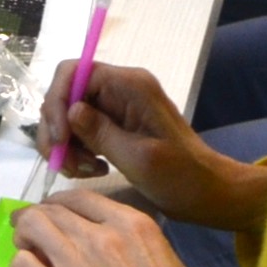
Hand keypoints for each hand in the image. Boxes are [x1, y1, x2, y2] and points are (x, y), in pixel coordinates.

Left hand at [9, 193, 229, 266]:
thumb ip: (130, 240)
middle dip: (38, 217)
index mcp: (131, 224)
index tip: (55, 214)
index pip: (80, 197)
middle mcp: (99, 235)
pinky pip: (23, 264)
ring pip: (32, 226)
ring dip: (25, 235)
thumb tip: (103, 239)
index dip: (60, 204)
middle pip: (52, 209)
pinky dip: (23, 265)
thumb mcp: (163, 255)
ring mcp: (76, 263)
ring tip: (28, 249)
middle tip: (32, 232)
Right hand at [43, 62, 266, 233]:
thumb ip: (101, 132)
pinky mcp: (115, 126)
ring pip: (69, 115)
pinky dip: (78, 150)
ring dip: (67, 144)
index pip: (73, 72)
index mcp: (129, 85)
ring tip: (83, 171)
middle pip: (67, 94)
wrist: (208, 193)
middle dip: (58, 129)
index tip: (59, 140)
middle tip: (66, 164)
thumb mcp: (140, 158)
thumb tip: (69, 111)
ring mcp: (117, 107)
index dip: (57, 102)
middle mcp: (120, 88)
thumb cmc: (182, 176)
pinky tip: (93, 170)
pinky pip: (81, 130)